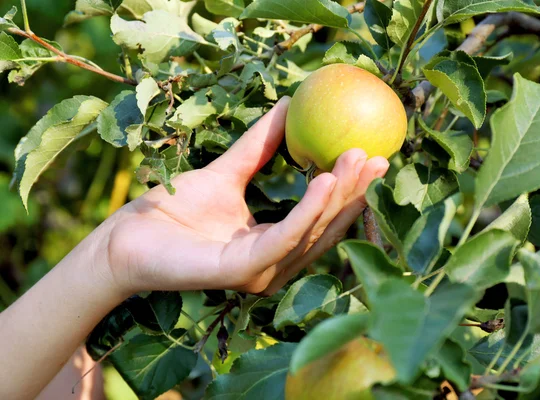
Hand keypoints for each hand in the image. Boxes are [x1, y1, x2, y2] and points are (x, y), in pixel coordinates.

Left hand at [106, 96, 389, 294]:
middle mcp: (275, 263)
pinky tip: (324, 181)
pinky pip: (284, 239)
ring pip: (311, 233)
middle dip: (353, 192)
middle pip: (325, 227)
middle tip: (375, 155)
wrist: (128, 237)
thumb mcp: (227, 171)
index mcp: (274, 243)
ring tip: (355, 158)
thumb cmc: (173, 210)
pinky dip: (307, 210)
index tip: (371, 154)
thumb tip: (288, 106)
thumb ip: (259, 146)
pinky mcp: (243, 272)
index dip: (348, 190)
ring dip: (337, 196)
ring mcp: (261, 272)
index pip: (321, 218)